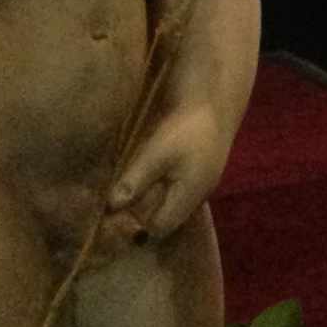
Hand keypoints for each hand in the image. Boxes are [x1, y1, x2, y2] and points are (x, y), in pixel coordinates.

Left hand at [102, 102, 227, 246]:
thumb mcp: (157, 153)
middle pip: (166, 218)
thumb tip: (112, 207)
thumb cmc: (186, 127)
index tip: (112, 221)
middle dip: (142, 217)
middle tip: (115, 209)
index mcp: (188, 198)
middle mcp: (197, 196)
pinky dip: (160, 189)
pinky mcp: (199, 168)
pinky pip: (176, 190)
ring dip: (150, 202)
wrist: (214, 98)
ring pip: (171, 203)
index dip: (135, 228)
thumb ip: (135, 181)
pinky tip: (146, 178)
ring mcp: (201, 182)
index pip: (159, 229)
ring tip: (126, 194)